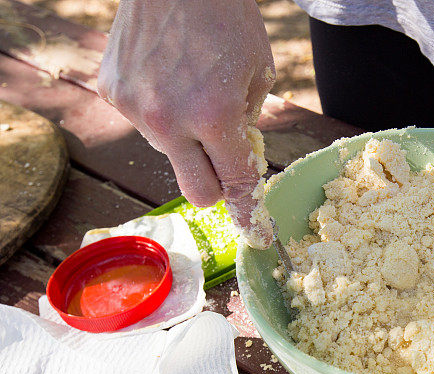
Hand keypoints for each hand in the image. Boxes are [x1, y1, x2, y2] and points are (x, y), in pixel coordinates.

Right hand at [98, 0, 274, 242]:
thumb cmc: (227, 18)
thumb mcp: (259, 73)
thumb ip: (249, 124)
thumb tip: (238, 159)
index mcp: (216, 116)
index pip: (236, 184)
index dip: (249, 211)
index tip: (254, 230)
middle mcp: (170, 120)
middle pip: (197, 193)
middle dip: (215, 187)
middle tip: (222, 163)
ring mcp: (135, 108)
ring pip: (169, 155)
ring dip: (185, 140)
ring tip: (191, 93)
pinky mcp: (111, 91)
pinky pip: (142, 123)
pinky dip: (159, 112)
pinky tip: (166, 79)